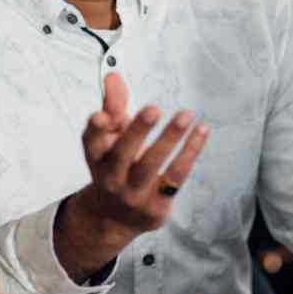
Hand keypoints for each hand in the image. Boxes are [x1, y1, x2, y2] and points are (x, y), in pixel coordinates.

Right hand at [54, 72, 208, 280]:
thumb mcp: (109, 137)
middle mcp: (111, 178)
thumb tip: (114, 75)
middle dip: (137, 131)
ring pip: (150, 166)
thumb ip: (112, 105)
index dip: (96, 129)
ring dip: (169, 140)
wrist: (113, 218)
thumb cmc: (114, 166)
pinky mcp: (155, 205)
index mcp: (96, 158)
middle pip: (121, 155)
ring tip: (185, 115)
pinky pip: (175, 176)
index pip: (91, 142)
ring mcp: (133, 194)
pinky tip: (201, 132)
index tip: (102, 115)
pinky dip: (189, 153)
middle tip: (153, 109)